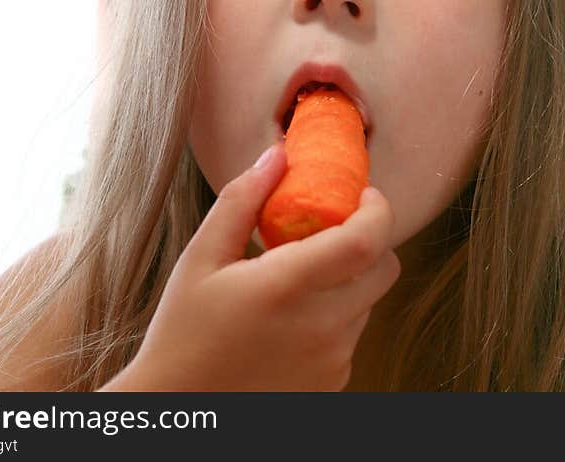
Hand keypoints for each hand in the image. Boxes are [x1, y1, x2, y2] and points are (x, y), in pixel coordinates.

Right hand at [109, 144, 399, 391]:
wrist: (180, 409)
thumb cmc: (183, 332)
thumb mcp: (201, 258)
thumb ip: (243, 200)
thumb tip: (278, 155)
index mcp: (289, 287)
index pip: (368, 240)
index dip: (378, 209)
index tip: (363, 193)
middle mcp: (321, 327)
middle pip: (385, 269)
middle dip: (369, 240)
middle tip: (334, 228)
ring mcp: (331, 362)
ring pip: (369, 301)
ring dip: (350, 279)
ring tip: (301, 276)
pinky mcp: (332, 385)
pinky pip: (353, 335)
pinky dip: (337, 315)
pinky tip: (295, 316)